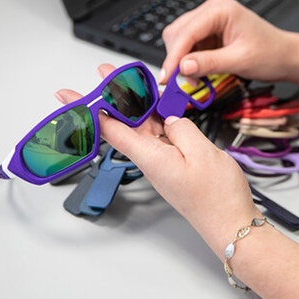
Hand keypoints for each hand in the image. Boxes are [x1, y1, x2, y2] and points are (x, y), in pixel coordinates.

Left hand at [56, 63, 260, 256]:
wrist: (230, 223)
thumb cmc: (217, 196)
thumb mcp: (202, 153)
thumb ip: (182, 129)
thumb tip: (171, 118)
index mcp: (151, 157)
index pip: (111, 129)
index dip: (89, 110)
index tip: (68, 96)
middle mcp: (152, 160)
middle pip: (125, 124)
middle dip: (114, 97)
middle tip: (106, 74)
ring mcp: (163, 163)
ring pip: (144, 127)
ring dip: (138, 105)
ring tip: (135, 83)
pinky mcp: (175, 165)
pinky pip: (161, 136)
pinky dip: (159, 117)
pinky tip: (163, 106)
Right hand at [159, 0, 295, 83]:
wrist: (286, 56)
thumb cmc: (271, 53)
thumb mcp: (240, 61)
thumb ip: (209, 63)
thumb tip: (182, 68)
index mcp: (220, 9)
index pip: (187, 32)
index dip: (174, 57)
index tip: (167, 78)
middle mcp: (212, 10)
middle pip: (177, 33)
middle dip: (177, 59)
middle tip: (185, 83)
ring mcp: (209, 21)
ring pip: (179, 40)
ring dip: (182, 62)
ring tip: (197, 80)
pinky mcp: (209, 33)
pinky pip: (189, 46)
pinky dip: (190, 62)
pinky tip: (200, 73)